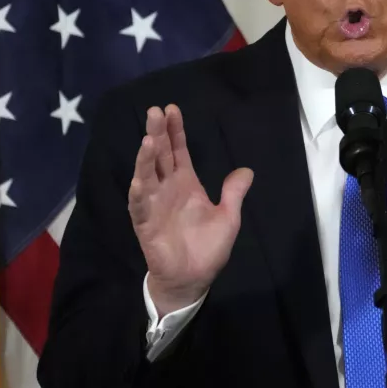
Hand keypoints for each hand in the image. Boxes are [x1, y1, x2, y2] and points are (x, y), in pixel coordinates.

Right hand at [128, 104, 253, 316]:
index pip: (179, 151)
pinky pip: (139, 205)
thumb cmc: (207, 248)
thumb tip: (247, 170)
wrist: (193, 279)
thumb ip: (234, 193)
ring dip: (146, 158)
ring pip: (147, 175)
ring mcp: (154, 204)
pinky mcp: (146, 224)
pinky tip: (140, 179)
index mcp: (186, 184)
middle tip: (155, 111)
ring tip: (149, 140)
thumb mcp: (228, 218)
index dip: (175, 131)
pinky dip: (139, 191)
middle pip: (160, 156)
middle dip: (158, 134)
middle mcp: (167, 189)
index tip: (172, 109)